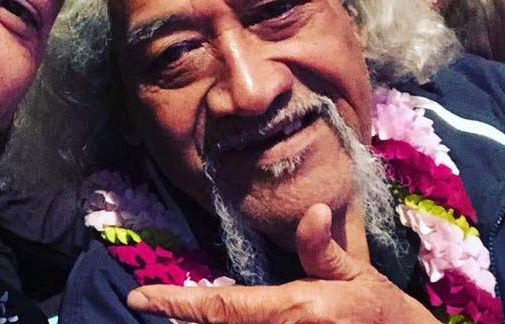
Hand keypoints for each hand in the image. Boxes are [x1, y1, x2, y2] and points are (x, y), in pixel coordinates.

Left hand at [127, 204, 439, 323]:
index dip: (177, 303)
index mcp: (294, 310)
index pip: (222, 308)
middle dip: (183, 317)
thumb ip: (321, 249)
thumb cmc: (383, 312)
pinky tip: (210, 320)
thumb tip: (310, 210)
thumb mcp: (357, 274)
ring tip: (178, 311)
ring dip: (203, 323)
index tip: (139, 297)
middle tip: (153, 302)